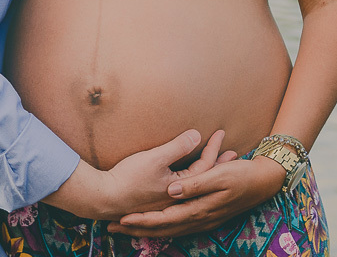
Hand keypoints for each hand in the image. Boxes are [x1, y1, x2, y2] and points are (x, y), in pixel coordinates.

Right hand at [104, 129, 234, 217]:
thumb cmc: (128, 178)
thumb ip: (178, 147)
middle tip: (232, 153)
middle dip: (218, 165)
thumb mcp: (155, 158)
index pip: (204, 166)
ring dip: (207, 175)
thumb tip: (197, 135)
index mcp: (181, 188)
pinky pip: (182, 195)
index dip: (214, 148)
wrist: (103, 198)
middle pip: (204, 180)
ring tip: (217, 165)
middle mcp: (177, 198)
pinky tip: (191, 183)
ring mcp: (168, 203)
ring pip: (194, 188)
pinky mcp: (157, 204)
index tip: (222, 132)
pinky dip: (192, 188)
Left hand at [108, 155, 284, 238]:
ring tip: (128, 227)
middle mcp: (201, 219)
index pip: (165, 218)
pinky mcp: (207, 216)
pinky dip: (164, 227)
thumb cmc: (244, 175)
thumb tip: (173, 190)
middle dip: (139, 228)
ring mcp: (205, 220)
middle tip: (114, 227)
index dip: (143, 220)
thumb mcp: (220, 175)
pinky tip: (157, 224)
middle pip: (164, 228)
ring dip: (149, 229)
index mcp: (201, 209)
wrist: (266, 181)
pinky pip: (180, 226)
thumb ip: (196, 183)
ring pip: (171, 229)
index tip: (122, 218)